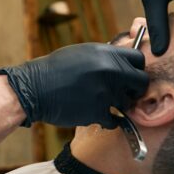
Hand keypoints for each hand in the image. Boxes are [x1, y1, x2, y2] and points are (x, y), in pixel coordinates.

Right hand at [0, 43, 147, 128]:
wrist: (33, 88)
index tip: (129, 75)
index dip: (135, 68)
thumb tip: (123, 62)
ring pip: (127, 103)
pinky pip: (115, 120)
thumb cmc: (53, 70)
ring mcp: (106, 92)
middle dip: (134, 89)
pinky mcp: (98, 112)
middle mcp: (110, 71)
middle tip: (123, 93)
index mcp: (106, 53)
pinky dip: (107, 120)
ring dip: (117, 105)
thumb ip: (105, 57)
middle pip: (140, 82)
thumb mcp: (81, 53)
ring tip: (99, 103)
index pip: (138, 59)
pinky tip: (93, 114)